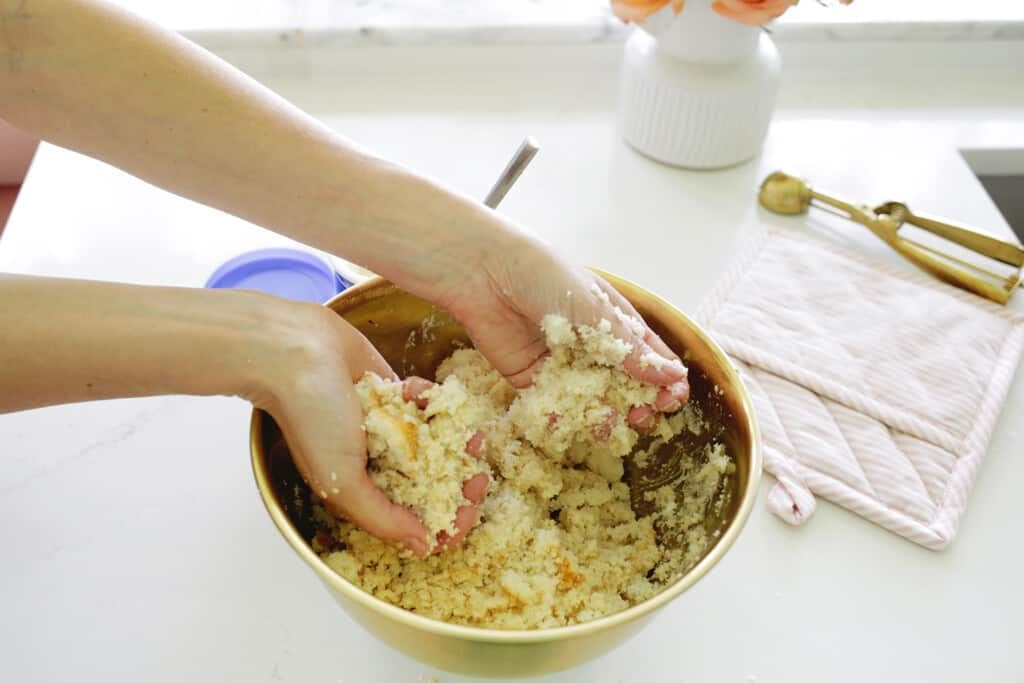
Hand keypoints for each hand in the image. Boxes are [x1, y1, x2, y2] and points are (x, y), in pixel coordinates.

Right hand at [249, 303, 478, 556]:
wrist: (297, 351)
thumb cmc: (310, 417)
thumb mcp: (343, 483)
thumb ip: (384, 519)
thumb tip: (424, 548)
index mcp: (362, 493)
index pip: (412, 522)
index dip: (444, 523)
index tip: (467, 510)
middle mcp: (378, 465)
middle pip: (433, 486)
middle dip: (461, 484)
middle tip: (479, 475)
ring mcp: (389, 429)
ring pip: (437, 444)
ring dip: (458, 441)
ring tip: (473, 436)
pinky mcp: (395, 394)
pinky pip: (427, 404)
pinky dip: (429, 399)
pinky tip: (417, 392)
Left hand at [441, 234, 689, 424]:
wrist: (487, 274)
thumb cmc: (547, 278)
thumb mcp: (596, 312)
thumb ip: (631, 350)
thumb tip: (674, 376)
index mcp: (615, 322)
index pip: (651, 358)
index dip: (665, 381)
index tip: (672, 400)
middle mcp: (593, 346)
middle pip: (626, 385)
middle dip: (638, 404)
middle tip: (643, 416)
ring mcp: (565, 364)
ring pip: (593, 400)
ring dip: (605, 415)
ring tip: (610, 423)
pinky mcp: (534, 379)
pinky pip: (555, 406)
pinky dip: (565, 419)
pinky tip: (571, 423)